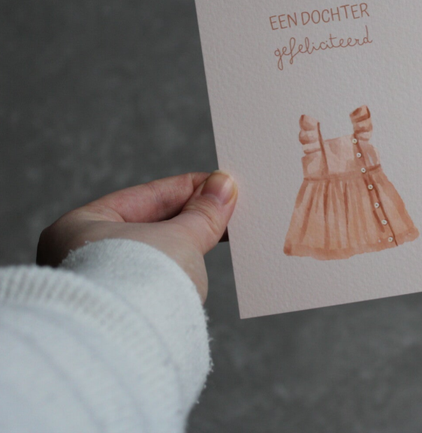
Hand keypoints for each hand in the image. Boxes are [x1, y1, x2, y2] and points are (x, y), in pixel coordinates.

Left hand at [37, 171, 237, 301]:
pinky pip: (156, 274)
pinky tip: (207, 258)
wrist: (126, 349)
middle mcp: (81, 255)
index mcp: (80, 226)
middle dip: (192, 215)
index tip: (221, 184)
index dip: (189, 187)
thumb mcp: (179, 238)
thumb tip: (224, 185)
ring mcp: (100, 285)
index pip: (146, 196)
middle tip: (229, 206)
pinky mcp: (120, 312)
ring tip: (226, 231)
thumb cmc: (138, 283)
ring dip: (190, 240)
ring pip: (155, 251)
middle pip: (150, 223)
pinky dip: (181, 264)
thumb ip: (204, 212)